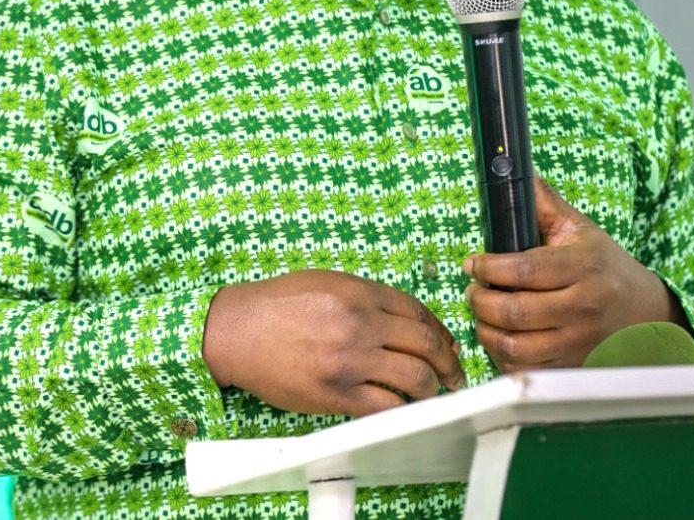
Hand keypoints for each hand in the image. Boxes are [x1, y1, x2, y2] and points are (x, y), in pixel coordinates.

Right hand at [202, 269, 465, 416]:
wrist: (239, 330)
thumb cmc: (279, 304)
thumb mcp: (327, 282)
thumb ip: (367, 297)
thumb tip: (405, 319)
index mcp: (361, 292)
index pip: (418, 311)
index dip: (440, 329)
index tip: (447, 343)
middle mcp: (362, 323)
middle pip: (426, 344)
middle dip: (449, 361)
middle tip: (454, 374)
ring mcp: (351, 360)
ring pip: (415, 378)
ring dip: (431, 388)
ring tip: (431, 394)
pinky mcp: (337, 393)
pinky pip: (386, 407)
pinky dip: (403, 410)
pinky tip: (404, 409)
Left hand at [464, 176, 686, 370]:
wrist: (647, 312)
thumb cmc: (606, 266)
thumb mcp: (581, 229)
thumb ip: (545, 203)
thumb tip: (514, 172)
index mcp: (581, 267)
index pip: (525, 269)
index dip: (490, 268)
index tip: (472, 264)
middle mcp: (581, 308)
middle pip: (515, 312)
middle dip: (480, 300)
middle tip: (473, 289)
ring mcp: (577, 341)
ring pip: (516, 347)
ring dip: (485, 330)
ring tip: (482, 313)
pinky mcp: (572, 365)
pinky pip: (526, 369)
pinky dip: (502, 357)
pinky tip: (499, 338)